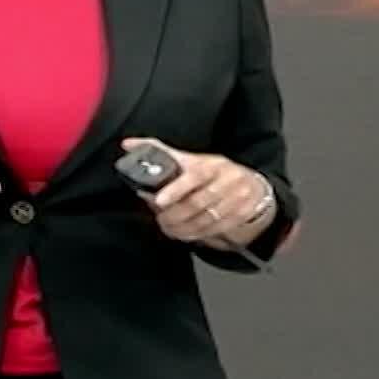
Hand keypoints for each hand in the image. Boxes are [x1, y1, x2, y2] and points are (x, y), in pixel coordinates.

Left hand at [119, 137, 270, 245]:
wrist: (250, 185)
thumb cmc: (212, 172)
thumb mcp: (189, 159)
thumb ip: (159, 151)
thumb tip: (128, 144)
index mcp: (210, 164)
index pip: (194, 175)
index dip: (175, 189)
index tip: (159, 201)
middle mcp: (226, 179)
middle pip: (197, 203)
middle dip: (174, 215)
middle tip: (161, 220)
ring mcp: (236, 197)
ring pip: (206, 219)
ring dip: (184, 228)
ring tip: (169, 228)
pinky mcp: (242, 214)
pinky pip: (217, 229)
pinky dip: (198, 234)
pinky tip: (186, 234)